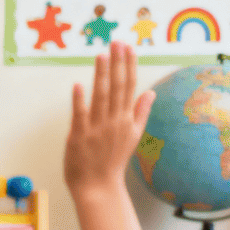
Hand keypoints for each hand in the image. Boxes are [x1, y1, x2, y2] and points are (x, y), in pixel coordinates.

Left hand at [64, 43, 152, 200]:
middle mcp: (114, 121)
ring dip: (102, 75)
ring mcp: (97, 129)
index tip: (129, 47)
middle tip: (117, 42)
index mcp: (126, 119)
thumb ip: (140, 112)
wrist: (98, 187)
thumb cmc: (112, 162)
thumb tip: (150, 92)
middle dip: (117, 63)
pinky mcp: (79, 137)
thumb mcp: (132, 136)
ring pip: (101, 97)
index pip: (130, 87)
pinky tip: (78, 84)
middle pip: (118, 87)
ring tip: (101, 55)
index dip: (129, 66)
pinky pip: (80, 115)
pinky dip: (79, 100)